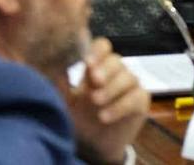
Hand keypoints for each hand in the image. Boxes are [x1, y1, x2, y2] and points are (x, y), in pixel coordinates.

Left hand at [61, 37, 149, 164]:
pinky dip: (120, 106)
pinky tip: (105, 116)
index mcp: (97, 67)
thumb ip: (60, 84)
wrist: (94, 145)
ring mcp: (130, 85)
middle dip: (105, 69)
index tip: (87, 61)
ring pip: (128, 77)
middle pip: (116, 60)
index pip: (102, 47)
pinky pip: (136, 97)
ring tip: (96, 102)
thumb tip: (52, 67)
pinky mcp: (141, 101)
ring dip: (111, 89)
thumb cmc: (80, 118)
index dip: (97, 51)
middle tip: (95, 80)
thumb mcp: (66, 102)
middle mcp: (116, 72)